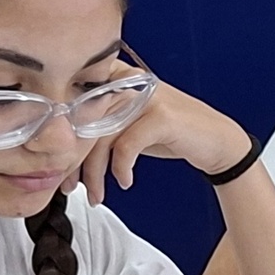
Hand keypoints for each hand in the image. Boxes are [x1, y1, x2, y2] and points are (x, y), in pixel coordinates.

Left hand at [76, 73, 249, 198]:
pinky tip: (125, 182)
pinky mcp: (161, 116)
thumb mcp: (130, 126)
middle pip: (84, 122)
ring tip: (97, 195)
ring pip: (102, 136)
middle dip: (73, 160)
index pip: (74, 104)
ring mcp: (146, 97)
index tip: (58, 165)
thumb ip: (101, 127)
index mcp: (116, 79)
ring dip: (96, 173)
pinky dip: (121, 169)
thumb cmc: (170, 134)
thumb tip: (64, 152)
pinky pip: (127, 146)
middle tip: (69, 186)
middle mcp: (128, 82)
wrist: (216, 140)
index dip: (62, 136)